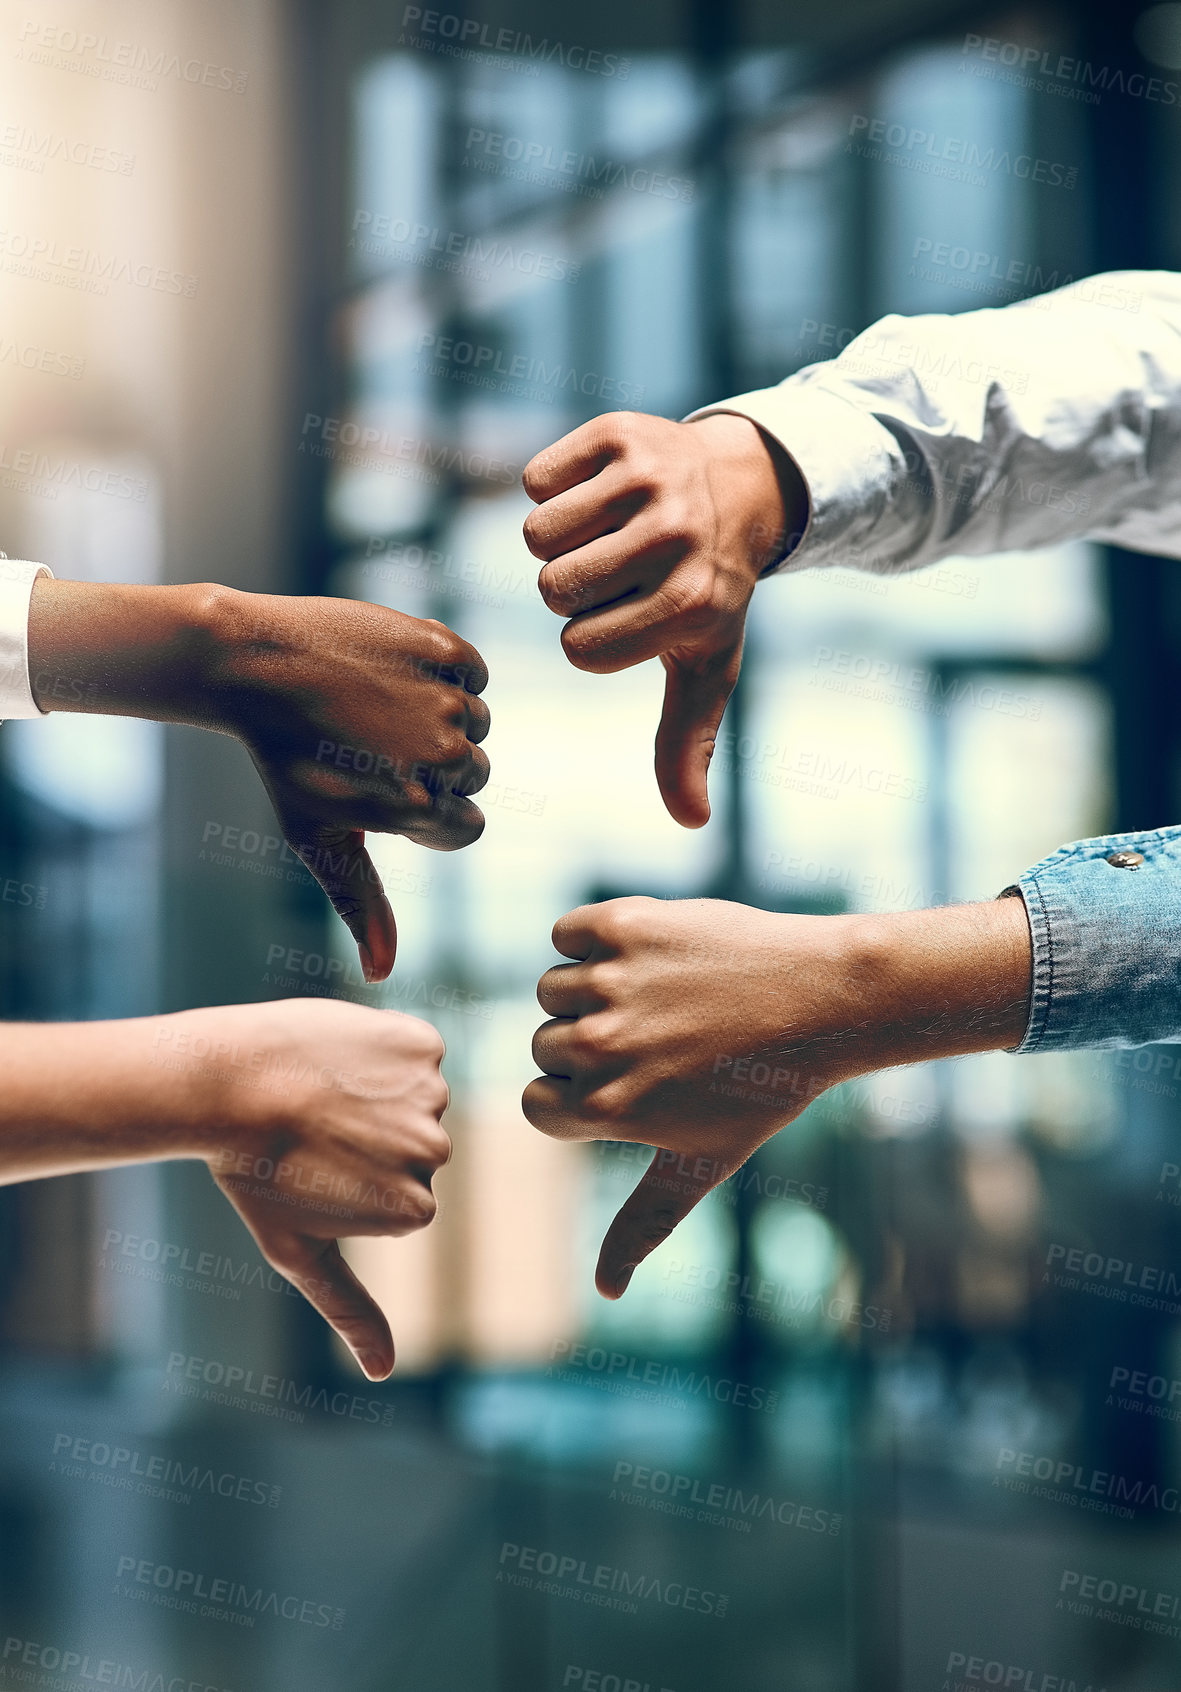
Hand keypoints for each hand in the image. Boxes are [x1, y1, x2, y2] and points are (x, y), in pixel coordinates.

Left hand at [0, 997, 451, 1377]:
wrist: (224, 1084)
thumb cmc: (254, 1172)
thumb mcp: (298, 1251)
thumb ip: (348, 1308)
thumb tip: (383, 1373)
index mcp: (414, 1212)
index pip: (401, 1193)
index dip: (353, 1179)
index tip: (313, 1170)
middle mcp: (434, 1155)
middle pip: (413, 1145)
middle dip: (370, 1134)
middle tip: (313, 1129)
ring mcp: (432, 1096)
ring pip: (414, 1095)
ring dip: (376, 1089)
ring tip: (319, 1090)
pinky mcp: (421, 1044)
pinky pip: (415, 1049)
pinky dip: (385, 1047)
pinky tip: (338, 1056)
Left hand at [204, 593, 489, 980]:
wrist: (252, 662)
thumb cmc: (283, 759)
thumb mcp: (318, 838)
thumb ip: (361, 905)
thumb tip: (381, 977)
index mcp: (415, 808)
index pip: (464, 829)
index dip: (425, 815)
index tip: (381, 791)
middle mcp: (438, 755)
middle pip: (473, 776)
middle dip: (434, 767)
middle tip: (373, 746)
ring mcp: (442, 698)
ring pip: (477, 723)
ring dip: (440, 719)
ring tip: (378, 708)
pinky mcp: (441, 646)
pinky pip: (474, 672)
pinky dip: (447, 674)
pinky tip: (395, 674)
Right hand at [522, 412, 805, 826]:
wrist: (743, 485)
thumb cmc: (708, 590)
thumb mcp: (706, 667)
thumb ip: (688, 745)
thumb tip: (691, 822)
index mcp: (689, 605)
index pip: (580, 649)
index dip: (592, 639)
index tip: (632, 617)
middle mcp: (673, 540)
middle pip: (552, 590)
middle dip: (573, 589)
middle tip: (620, 572)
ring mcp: (648, 480)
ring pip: (537, 536)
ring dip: (561, 540)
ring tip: (610, 533)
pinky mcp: (619, 432)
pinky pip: (536, 480)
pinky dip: (554, 489)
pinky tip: (601, 493)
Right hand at [523, 896, 1030, 1296]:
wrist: (823, 997)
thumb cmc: (765, 1088)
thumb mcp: (703, 1163)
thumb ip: (643, 1224)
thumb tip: (606, 1295)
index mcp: (608, 1107)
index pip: (540, 1103)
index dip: (582, 1096)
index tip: (638, 1083)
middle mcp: (600, 1046)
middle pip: (546, 1045)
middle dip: (592, 1043)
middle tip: (666, 1038)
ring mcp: (609, 982)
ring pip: (554, 989)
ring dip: (593, 990)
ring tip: (664, 998)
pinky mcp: (623, 924)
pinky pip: (567, 933)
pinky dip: (592, 938)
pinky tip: (649, 955)